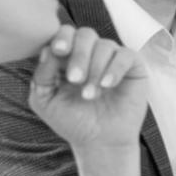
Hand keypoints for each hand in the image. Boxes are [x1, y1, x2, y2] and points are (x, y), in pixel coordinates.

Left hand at [29, 25, 148, 150]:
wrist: (99, 142)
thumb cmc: (72, 121)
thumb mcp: (45, 100)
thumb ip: (42, 74)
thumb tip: (48, 50)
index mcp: (68, 57)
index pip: (65, 34)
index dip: (62, 38)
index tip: (58, 50)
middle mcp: (91, 53)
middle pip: (85, 35)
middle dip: (79, 55)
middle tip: (75, 79)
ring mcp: (113, 58)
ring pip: (104, 46)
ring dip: (95, 69)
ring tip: (90, 95)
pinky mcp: (133, 67)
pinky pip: (125, 56)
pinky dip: (114, 69)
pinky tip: (107, 85)